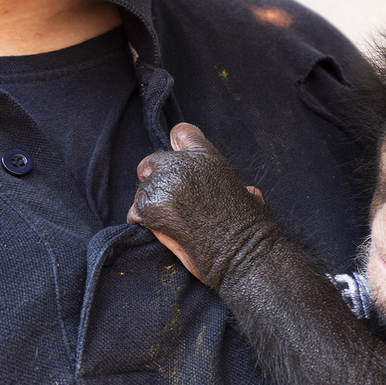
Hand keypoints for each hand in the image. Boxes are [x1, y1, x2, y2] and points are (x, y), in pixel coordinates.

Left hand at [127, 123, 271, 287]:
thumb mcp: (250, 194)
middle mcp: (181, 164)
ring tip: (171, 223)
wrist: (241, 251)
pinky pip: (135, 213)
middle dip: (155, 180)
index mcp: (206, 156)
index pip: (180, 133)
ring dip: (151, 206)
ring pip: (141, 191)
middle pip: (151, 162)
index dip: (176, 147)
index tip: (176, 164)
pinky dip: (144, 224)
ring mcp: (163, 185)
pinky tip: (161, 232)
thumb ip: (238, 184)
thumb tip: (248, 191)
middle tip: (168, 202)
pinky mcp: (149, 208)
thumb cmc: (250, 228)